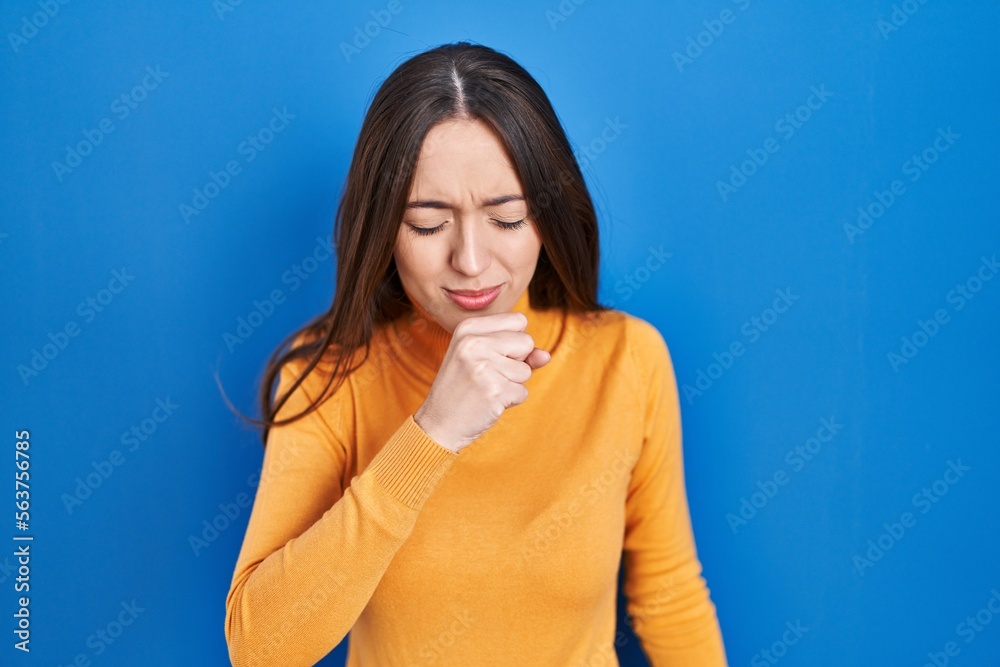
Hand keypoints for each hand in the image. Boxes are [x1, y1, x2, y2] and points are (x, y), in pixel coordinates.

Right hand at [413, 311, 550, 452]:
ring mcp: (483, 366)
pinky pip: (522, 392)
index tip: (490, 354)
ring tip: (485, 388)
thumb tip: (546, 356)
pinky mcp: (494, 391)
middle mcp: (473, 342)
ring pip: (526, 370)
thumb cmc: (463, 387)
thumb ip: (517, 351)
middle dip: (517, 361)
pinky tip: (487, 401)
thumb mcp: (483, 358)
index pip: (518, 320)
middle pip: (526, 341)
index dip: (513, 341)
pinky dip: (510, 400)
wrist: (439, 422)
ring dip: (512, 383)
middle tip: (487, 374)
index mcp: (468, 327)